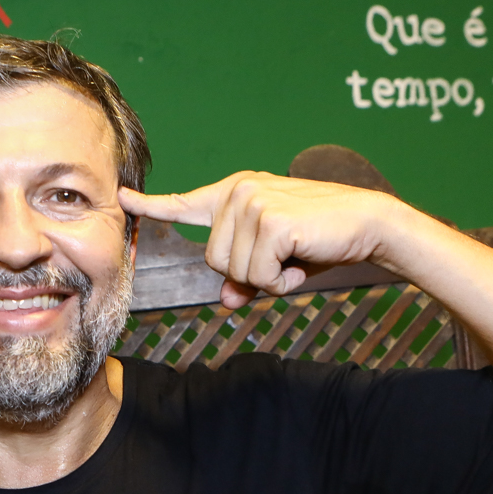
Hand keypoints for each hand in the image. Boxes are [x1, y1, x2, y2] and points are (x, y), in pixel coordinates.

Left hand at [119, 172, 399, 308]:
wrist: (370, 224)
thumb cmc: (322, 241)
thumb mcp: (277, 263)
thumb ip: (245, 279)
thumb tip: (226, 301)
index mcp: (236, 193)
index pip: (185, 203)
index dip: (152, 206)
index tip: (123, 199)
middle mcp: (239, 191)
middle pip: (214, 261)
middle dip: (250, 273)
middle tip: (286, 259)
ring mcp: (252, 202)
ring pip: (233, 271)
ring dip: (268, 278)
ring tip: (297, 255)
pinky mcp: (269, 221)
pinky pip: (258, 275)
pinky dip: (282, 281)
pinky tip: (303, 259)